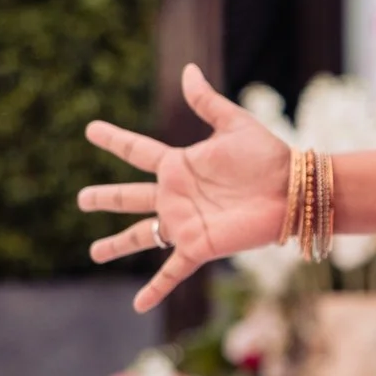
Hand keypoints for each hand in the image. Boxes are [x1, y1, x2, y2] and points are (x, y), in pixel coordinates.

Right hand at [77, 65, 294, 313]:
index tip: (90, 129)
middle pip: (129, 197)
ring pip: (141, 235)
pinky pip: (171, 271)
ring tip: (94, 253)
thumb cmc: (269, 157)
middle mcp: (175, 195)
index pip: (137, 151)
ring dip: (117, 244)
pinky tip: (137, 305)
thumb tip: (188, 69)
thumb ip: (207, 102)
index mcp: (180, 165)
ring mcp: (183, 222)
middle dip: (105, 197)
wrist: (294, 190)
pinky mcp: (198, 245)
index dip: (114, 140)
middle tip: (81, 199)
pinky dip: (155, 288)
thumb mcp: (234, 125)